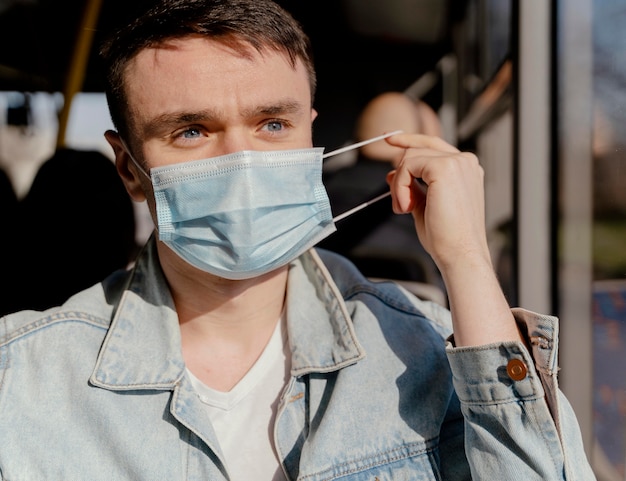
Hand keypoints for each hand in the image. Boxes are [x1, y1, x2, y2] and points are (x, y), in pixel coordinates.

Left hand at [385, 133, 520, 345]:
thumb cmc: (446, 237)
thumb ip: (411, 187)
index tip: (389, 139)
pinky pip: (407, 166)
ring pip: (409, 157)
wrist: (459, 254)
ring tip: (404, 209)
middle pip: (417, 149)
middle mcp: (464, 161)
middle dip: (400, 175)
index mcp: (465, 169)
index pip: (432, 145)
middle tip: (400, 204)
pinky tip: (406, 207)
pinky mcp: (444, 168)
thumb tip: (391, 174)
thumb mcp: (424, 205)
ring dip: (399, 185)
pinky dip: (400, 186)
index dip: (409, 140)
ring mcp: (457, 162)